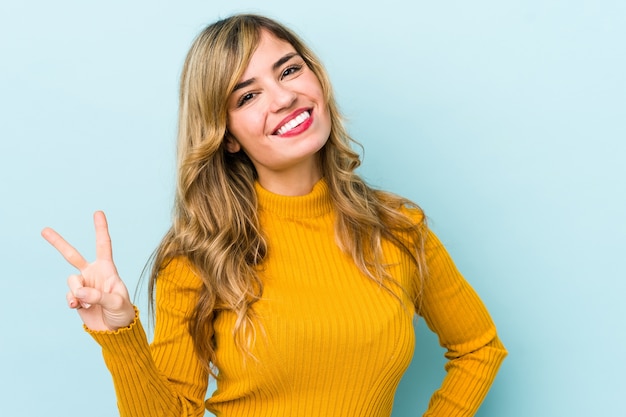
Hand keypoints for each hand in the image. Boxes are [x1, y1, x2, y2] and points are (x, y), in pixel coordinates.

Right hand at [42, 211, 135, 330]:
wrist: (115, 330)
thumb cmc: (123, 312)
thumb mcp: (117, 302)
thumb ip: (98, 296)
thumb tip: (79, 293)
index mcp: (107, 269)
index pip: (104, 245)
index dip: (100, 229)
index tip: (98, 212)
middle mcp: (93, 274)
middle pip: (72, 255)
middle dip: (58, 243)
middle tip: (44, 230)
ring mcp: (84, 286)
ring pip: (71, 281)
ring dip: (77, 292)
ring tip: (88, 303)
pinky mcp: (77, 299)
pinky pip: (69, 296)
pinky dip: (72, 302)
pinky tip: (80, 308)